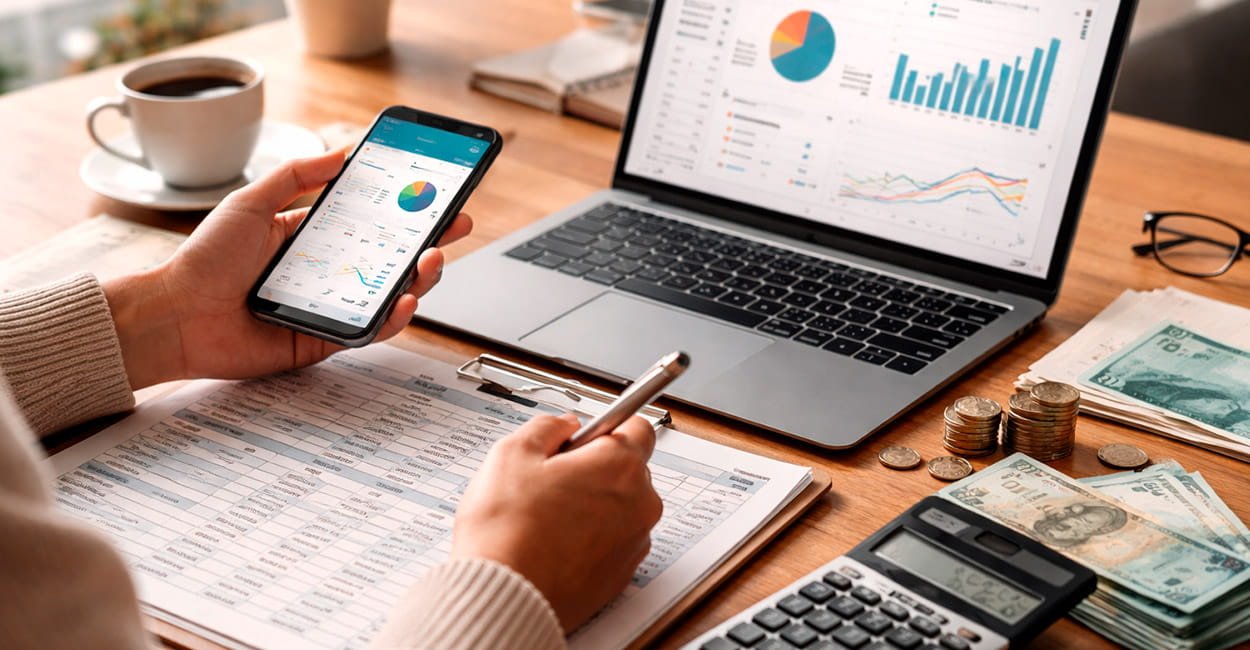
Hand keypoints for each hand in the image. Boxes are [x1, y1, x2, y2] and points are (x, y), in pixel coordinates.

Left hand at [103, 150, 472, 388]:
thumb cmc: (205, 260)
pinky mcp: (327, 339)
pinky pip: (370, 329)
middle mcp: (328, 272)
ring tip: (433, 259)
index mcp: (312, 237)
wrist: (177, 315)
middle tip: (455, 224)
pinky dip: (393, 316)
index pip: (371, 220)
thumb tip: (342, 151)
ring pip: (390, 292)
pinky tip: (405, 299)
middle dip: (430, 240)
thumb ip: (297, 174)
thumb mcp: (252, 201)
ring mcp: (331, 306)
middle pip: (392, 257)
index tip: (434, 193)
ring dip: (420, 276)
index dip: (405, 209)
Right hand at [453, 414, 662, 631]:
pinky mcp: (621, 575)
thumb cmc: (507, 530)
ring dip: (593, 505)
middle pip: (628, 469)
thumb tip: (562, 425)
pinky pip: (613, 542)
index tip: (582, 437)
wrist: (505, 596)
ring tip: (547, 516)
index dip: (604, 427)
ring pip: (621, 508)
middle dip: (595, 468)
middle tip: (551, 478)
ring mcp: (634, 542)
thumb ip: (546, 427)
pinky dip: (591, 538)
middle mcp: (640, 503)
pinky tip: (554, 542)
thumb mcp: (512, 453)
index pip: (636, 426)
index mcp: (620, 466)